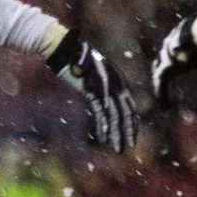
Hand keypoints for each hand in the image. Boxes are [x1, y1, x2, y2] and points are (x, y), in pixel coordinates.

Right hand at [47, 33, 136, 152]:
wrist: (65, 49)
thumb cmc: (76, 60)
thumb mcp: (93, 72)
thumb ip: (100, 85)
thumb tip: (103, 96)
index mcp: (118, 80)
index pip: (128, 106)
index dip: (131, 122)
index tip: (131, 136)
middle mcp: (116, 84)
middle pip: (125, 113)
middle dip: (127, 131)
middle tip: (128, 146)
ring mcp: (105, 87)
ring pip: (115, 115)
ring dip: (117, 133)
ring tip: (119, 147)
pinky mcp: (92, 90)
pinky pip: (101, 111)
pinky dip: (104, 125)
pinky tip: (104, 137)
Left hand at [151, 11, 196, 109]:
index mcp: (178, 34)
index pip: (172, 44)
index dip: (172, 51)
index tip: (173, 56)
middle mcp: (168, 46)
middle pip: (161, 59)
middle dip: (161, 67)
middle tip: (161, 77)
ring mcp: (165, 58)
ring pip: (159, 74)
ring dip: (160, 86)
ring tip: (164, 100)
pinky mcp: (166, 70)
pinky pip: (161, 86)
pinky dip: (162, 96)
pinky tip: (165, 107)